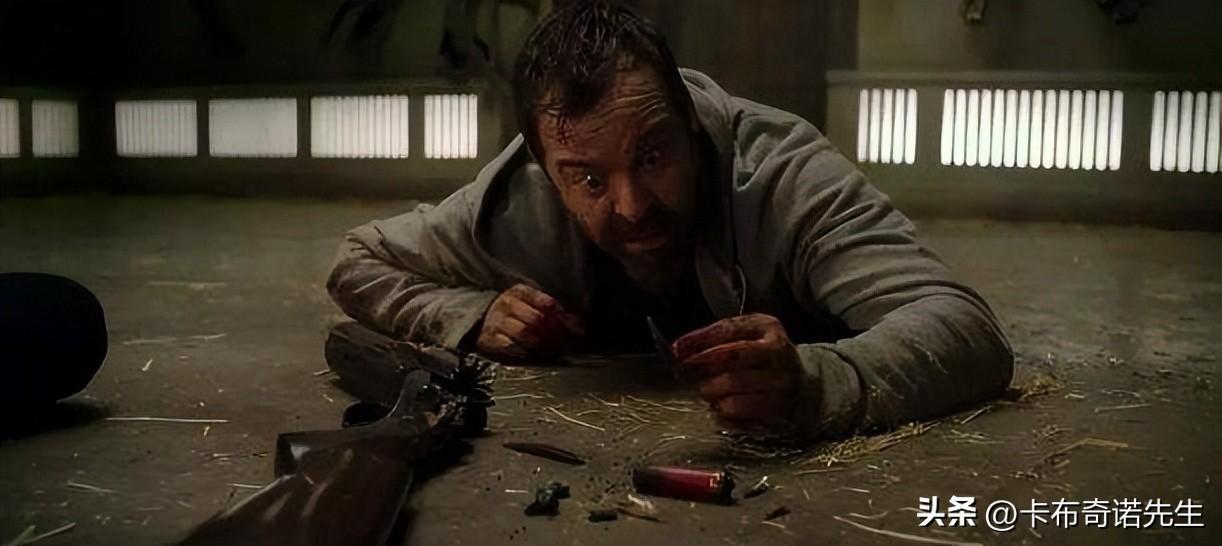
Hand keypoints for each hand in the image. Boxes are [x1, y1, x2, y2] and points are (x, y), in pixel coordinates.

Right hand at [475, 284, 583, 359]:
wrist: (478, 321)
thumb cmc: (511, 314)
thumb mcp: (529, 304)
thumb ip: (553, 313)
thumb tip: (578, 325)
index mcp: (520, 292)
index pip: (547, 303)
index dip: (565, 318)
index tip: (578, 330)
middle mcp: (507, 304)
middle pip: (538, 319)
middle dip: (557, 334)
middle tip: (570, 345)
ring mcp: (497, 322)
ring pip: (526, 333)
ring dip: (545, 345)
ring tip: (556, 351)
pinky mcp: (489, 340)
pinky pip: (512, 347)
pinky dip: (527, 353)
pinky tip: (536, 356)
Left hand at [673, 314, 800, 430]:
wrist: (802, 384)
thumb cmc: (761, 357)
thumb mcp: (744, 336)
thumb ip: (713, 338)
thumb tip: (679, 349)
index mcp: (766, 327)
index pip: (727, 329)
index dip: (698, 339)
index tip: (676, 349)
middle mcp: (777, 351)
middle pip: (731, 356)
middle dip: (701, 365)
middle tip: (684, 373)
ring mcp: (780, 380)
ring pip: (734, 384)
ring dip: (711, 389)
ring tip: (706, 390)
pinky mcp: (778, 406)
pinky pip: (741, 409)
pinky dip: (724, 408)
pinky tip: (720, 405)